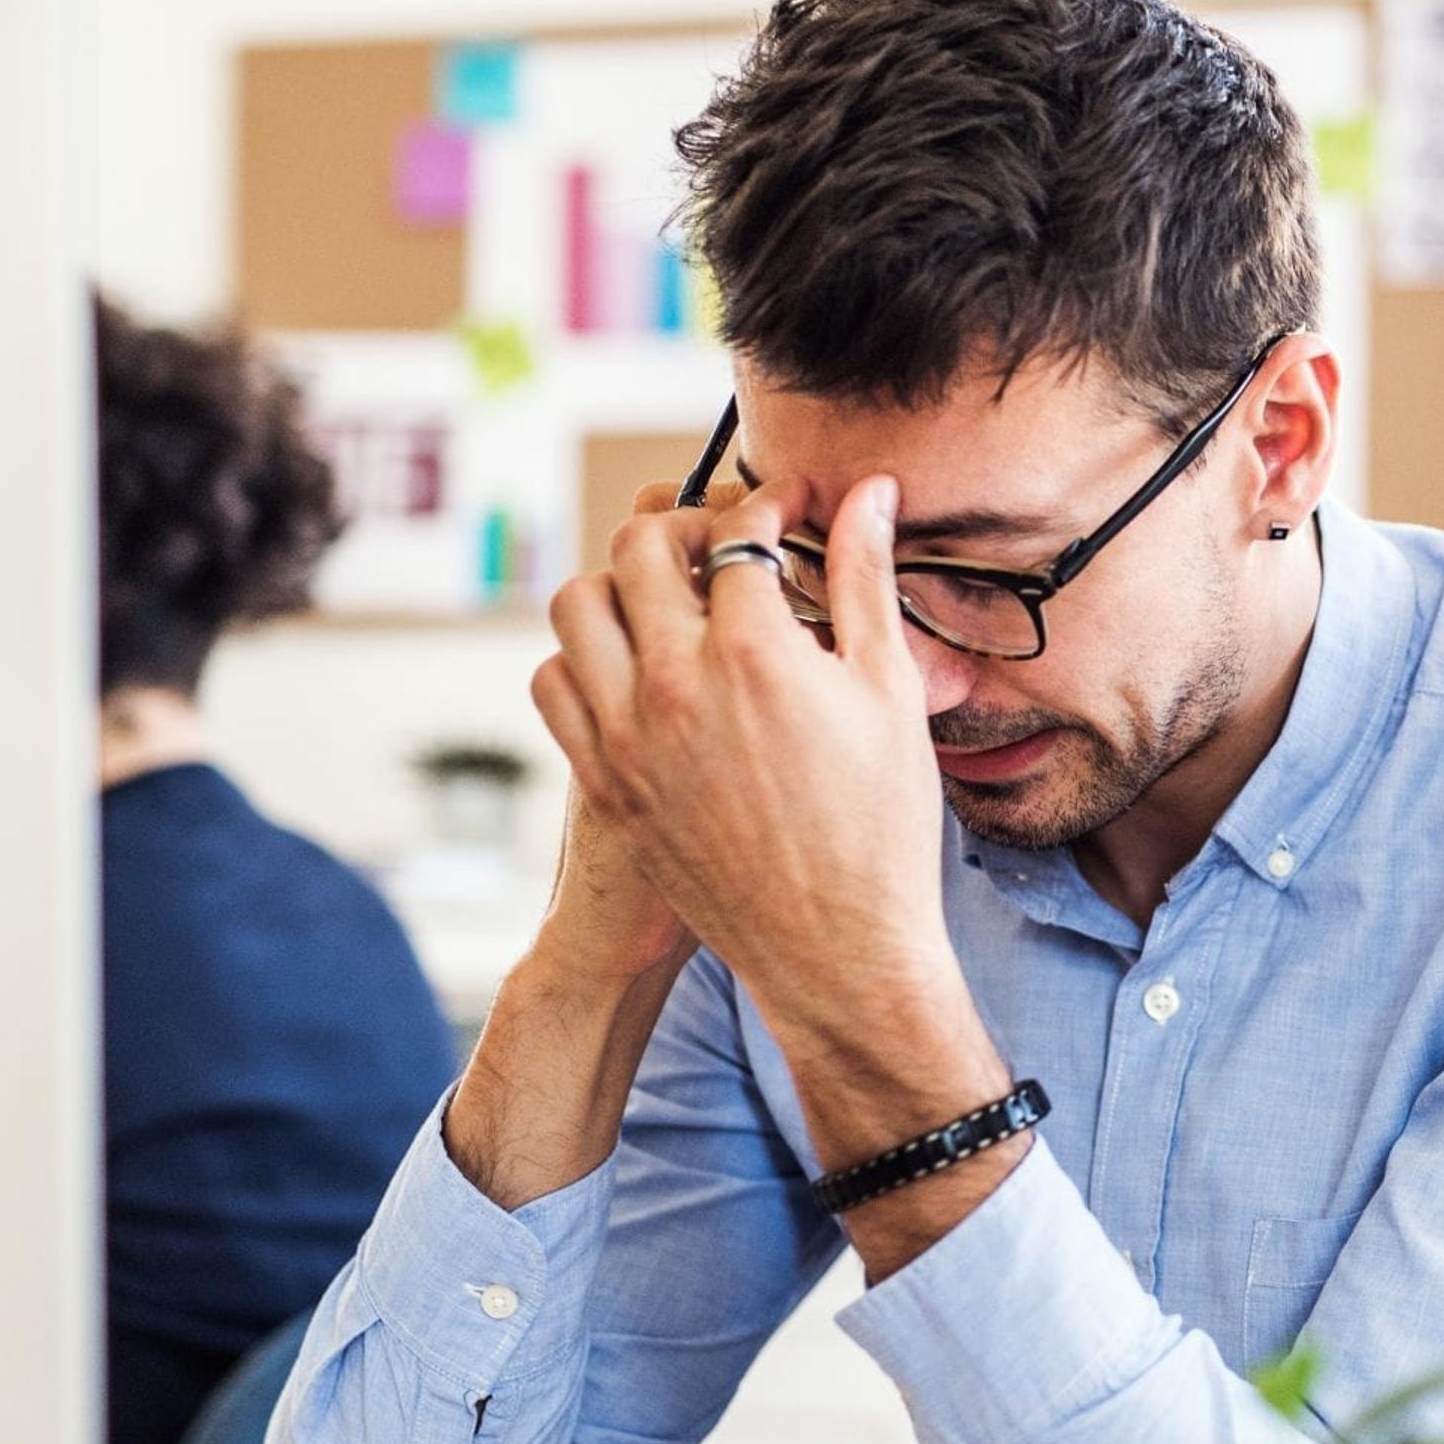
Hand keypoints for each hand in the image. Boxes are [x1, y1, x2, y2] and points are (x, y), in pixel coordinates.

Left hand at [535, 475, 954, 1042]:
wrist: (836, 949)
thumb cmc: (880, 826)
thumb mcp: (890, 692)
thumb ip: (865, 580)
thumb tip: (867, 493)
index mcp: (753, 651)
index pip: (739, 531)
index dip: (772, 504)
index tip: (793, 508)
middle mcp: (673, 683)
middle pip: (642, 547)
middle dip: (687, 525)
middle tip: (728, 544)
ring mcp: (626, 734)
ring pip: (578, 605)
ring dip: (621, 582)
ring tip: (672, 599)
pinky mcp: (603, 780)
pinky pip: (554, 683)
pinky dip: (584, 655)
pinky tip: (636, 665)